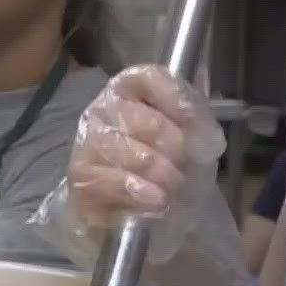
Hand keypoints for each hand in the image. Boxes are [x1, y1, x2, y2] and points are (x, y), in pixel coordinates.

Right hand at [30, 65, 247, 285]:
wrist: (131, 213)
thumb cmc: (159, 166)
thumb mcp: (184, 137)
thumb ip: (192, 110)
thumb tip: (204, 73)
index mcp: (126, 91)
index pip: (146, 77)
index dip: (174, 95)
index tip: (192, 120)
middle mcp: (100, 111)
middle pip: (141, 118)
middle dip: (173, 145)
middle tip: (184, 163)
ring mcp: (86, 145)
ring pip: (128, 151)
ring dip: (160, 171)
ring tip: (173, 186)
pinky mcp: (81, 181)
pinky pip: (113, 182)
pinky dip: (141, 192)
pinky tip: (156, 200)